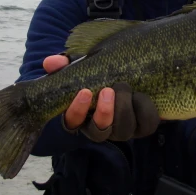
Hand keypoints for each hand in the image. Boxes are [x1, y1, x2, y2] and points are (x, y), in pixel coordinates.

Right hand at [43, 55, 159, 140]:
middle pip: (99, 132)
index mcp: (82, 114)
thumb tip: (50, 62)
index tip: (85, 91)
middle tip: (108, 90)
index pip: (72, 121)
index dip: (77, 110)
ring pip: (123, 131)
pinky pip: (146, 125)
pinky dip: (144, 108)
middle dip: (104, 112)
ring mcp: (122, 129)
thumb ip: (66, 64)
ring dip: (124, 108)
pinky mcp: (142, 126)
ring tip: (125, 87)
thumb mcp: (84, 65)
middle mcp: (101, 126)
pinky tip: (141, 94)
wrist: (135, 69)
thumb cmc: (102, 71)